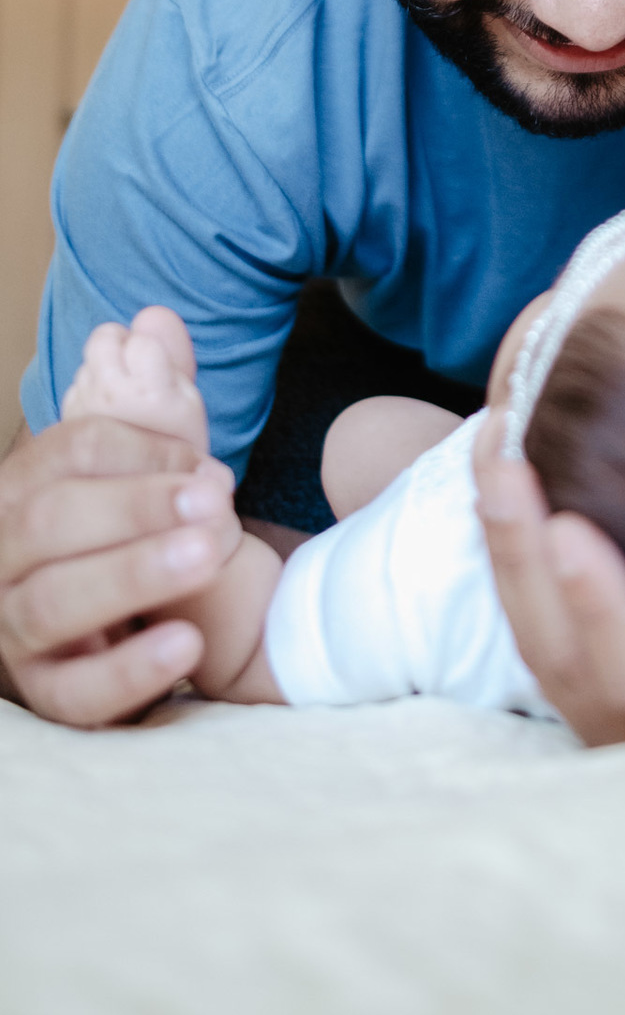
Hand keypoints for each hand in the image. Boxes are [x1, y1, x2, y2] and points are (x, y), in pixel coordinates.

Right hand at [0, 420, 238, 726]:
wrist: (125, 624)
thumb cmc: (130, 532)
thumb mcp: (143, 466)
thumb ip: (157, 393)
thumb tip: (159, 320)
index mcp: (23, 488)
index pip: (67, 452)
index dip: (140, 451)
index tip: (205, 466)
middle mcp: (4, 555)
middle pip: (49, 520)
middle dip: (135, 505)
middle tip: (214, 500)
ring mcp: (15, 629)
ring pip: (52, 603)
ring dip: (132, 573)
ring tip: (206, 554)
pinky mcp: (48, 693)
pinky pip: (75, 694)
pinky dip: (128, 670)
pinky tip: (186, 644)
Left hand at [474, 406, 624, 743]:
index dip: (596, 609)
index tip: (571, 530)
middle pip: (554, 644)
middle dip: (518, 555)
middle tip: (506, 460)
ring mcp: (594, 694)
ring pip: (525, 623)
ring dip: (501, 538)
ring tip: (493, 443)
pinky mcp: (573, 661)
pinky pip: (524, 602)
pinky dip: (508, 539)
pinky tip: (505, 459)